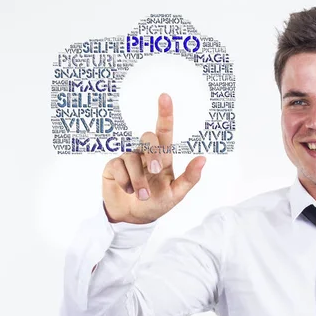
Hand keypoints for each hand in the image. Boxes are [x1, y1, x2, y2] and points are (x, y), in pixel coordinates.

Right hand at [102, 93, 205, 223]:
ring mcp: (128, 159)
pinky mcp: (113, 167)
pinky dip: (124, 180)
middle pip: (148, 138)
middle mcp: (145, 154)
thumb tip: (203, 158)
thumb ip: (190, 178)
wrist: (132, 219)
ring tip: (141, 195)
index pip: (164, 132)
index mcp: (163, 157)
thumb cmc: (156, 204)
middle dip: (152, 153)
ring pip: (131, 157)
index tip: (165, 97)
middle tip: (155, 171)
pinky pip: (117, 165)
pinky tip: (127, 190)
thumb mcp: (176, 194)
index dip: (165, 114)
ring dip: (138, 179)